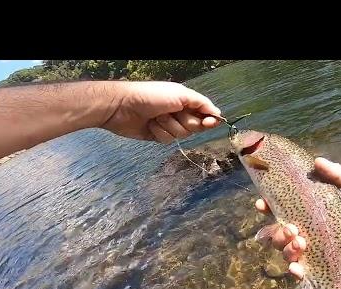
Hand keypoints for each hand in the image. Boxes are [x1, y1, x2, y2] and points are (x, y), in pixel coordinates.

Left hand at [99, 81, 222, 143]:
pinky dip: (159, 133)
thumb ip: (201, 103)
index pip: (205, 113)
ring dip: (169, 127)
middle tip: (171, 112)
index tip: (210, 122)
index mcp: (185, 101)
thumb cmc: (150, 96)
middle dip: (183, 122)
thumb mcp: (180, 94)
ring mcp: (169, 125)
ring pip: (181, 135)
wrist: (122, 106)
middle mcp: (179, 113)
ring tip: (156, 117)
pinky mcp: (158, 135)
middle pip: (195, 127)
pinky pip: (168, 141)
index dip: (209, 120)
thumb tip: (217, 113)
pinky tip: (150, 125)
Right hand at [255, 157, 340, 278]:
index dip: (265, 207)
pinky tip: (297, 268)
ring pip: (285, 252)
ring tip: (301, 243)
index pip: (277, 209)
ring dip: (287, 248)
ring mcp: (309, 248)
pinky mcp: (318, 264)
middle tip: (293, 229)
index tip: (262, 204)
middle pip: (276, 234)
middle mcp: (303, 230)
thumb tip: (317, 160)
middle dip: (277, 233)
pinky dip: (294, 270)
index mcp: (305, 212)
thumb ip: (335, 173)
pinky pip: (300, 270)